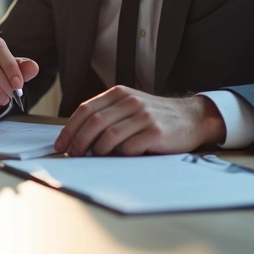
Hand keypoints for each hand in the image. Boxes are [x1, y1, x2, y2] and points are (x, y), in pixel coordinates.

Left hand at [54, 86, 224, 155]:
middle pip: (94, 123)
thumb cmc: (155, 117)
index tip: (61, 145)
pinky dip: (119, 156)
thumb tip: (77, 138)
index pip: (85, 110)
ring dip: (96, 151)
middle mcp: (130, 102)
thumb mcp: (130, 106)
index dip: (70, 129)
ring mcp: (144, 116)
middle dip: (78, 142)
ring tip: (93, 158)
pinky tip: (118, 158)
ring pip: (108, 136)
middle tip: (72, 155)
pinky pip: (128, 148)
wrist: (191, 118)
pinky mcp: (156, 132)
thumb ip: (107, 115)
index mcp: (119, 94)